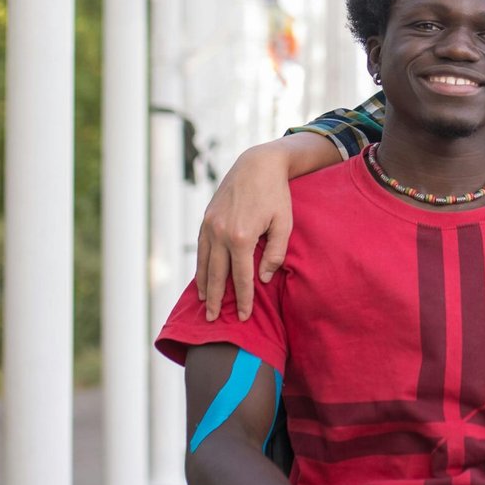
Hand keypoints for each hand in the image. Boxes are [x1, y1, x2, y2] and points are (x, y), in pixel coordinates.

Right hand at [196, 144, 293, 320]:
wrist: (257, 165)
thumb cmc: (276, 195)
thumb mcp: (284, 224)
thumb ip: (275, 254)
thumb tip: (262, 279)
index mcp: (242, 238)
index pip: (241, 278)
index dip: (243, 299)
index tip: (244, 316)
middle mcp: (221, 233)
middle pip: (217, 275)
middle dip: (216, 300)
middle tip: (213, 319)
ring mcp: (210, 226)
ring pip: (204, 263)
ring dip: (204, 285)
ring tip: (204, 303)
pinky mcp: (206, 219)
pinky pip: (201, 248)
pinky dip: (200, 265)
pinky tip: (202, 277)